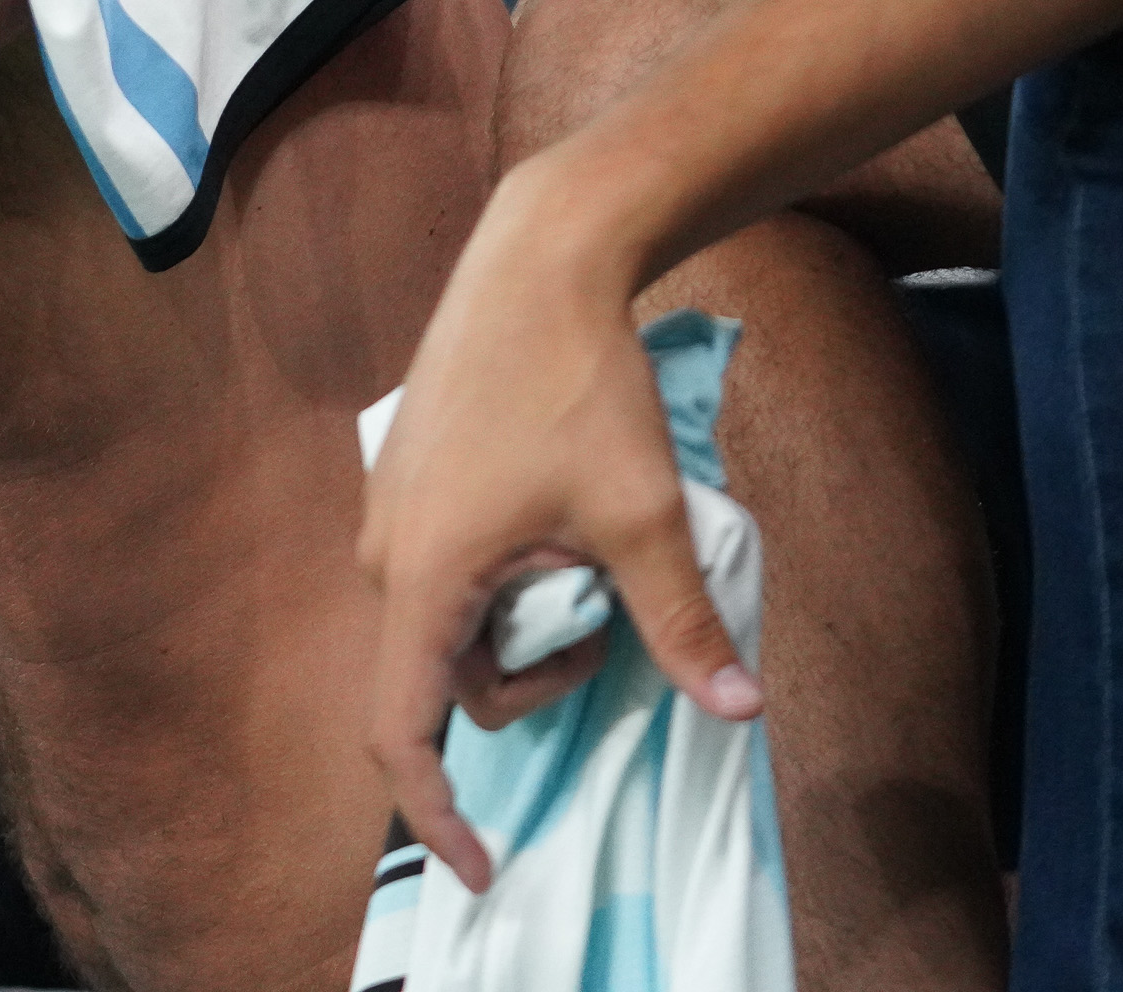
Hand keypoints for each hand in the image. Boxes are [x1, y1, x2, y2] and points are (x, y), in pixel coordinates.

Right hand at [352, 166, 758, 892]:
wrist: (538, 258)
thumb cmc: (579, 384)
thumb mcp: (644, 514)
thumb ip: (681, 624)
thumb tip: (740, 711)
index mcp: (422, 578)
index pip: (402, 732)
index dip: (437, 813)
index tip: (484, 865)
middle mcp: (382, 553)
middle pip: (448, 676)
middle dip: (534, 677)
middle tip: (612, 620)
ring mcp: (388, 511)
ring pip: (453, 623)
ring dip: (525, 623)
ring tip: (589, 553)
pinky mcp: (408, 481)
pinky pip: (448, 572)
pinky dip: (507, 581)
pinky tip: (560, 523)